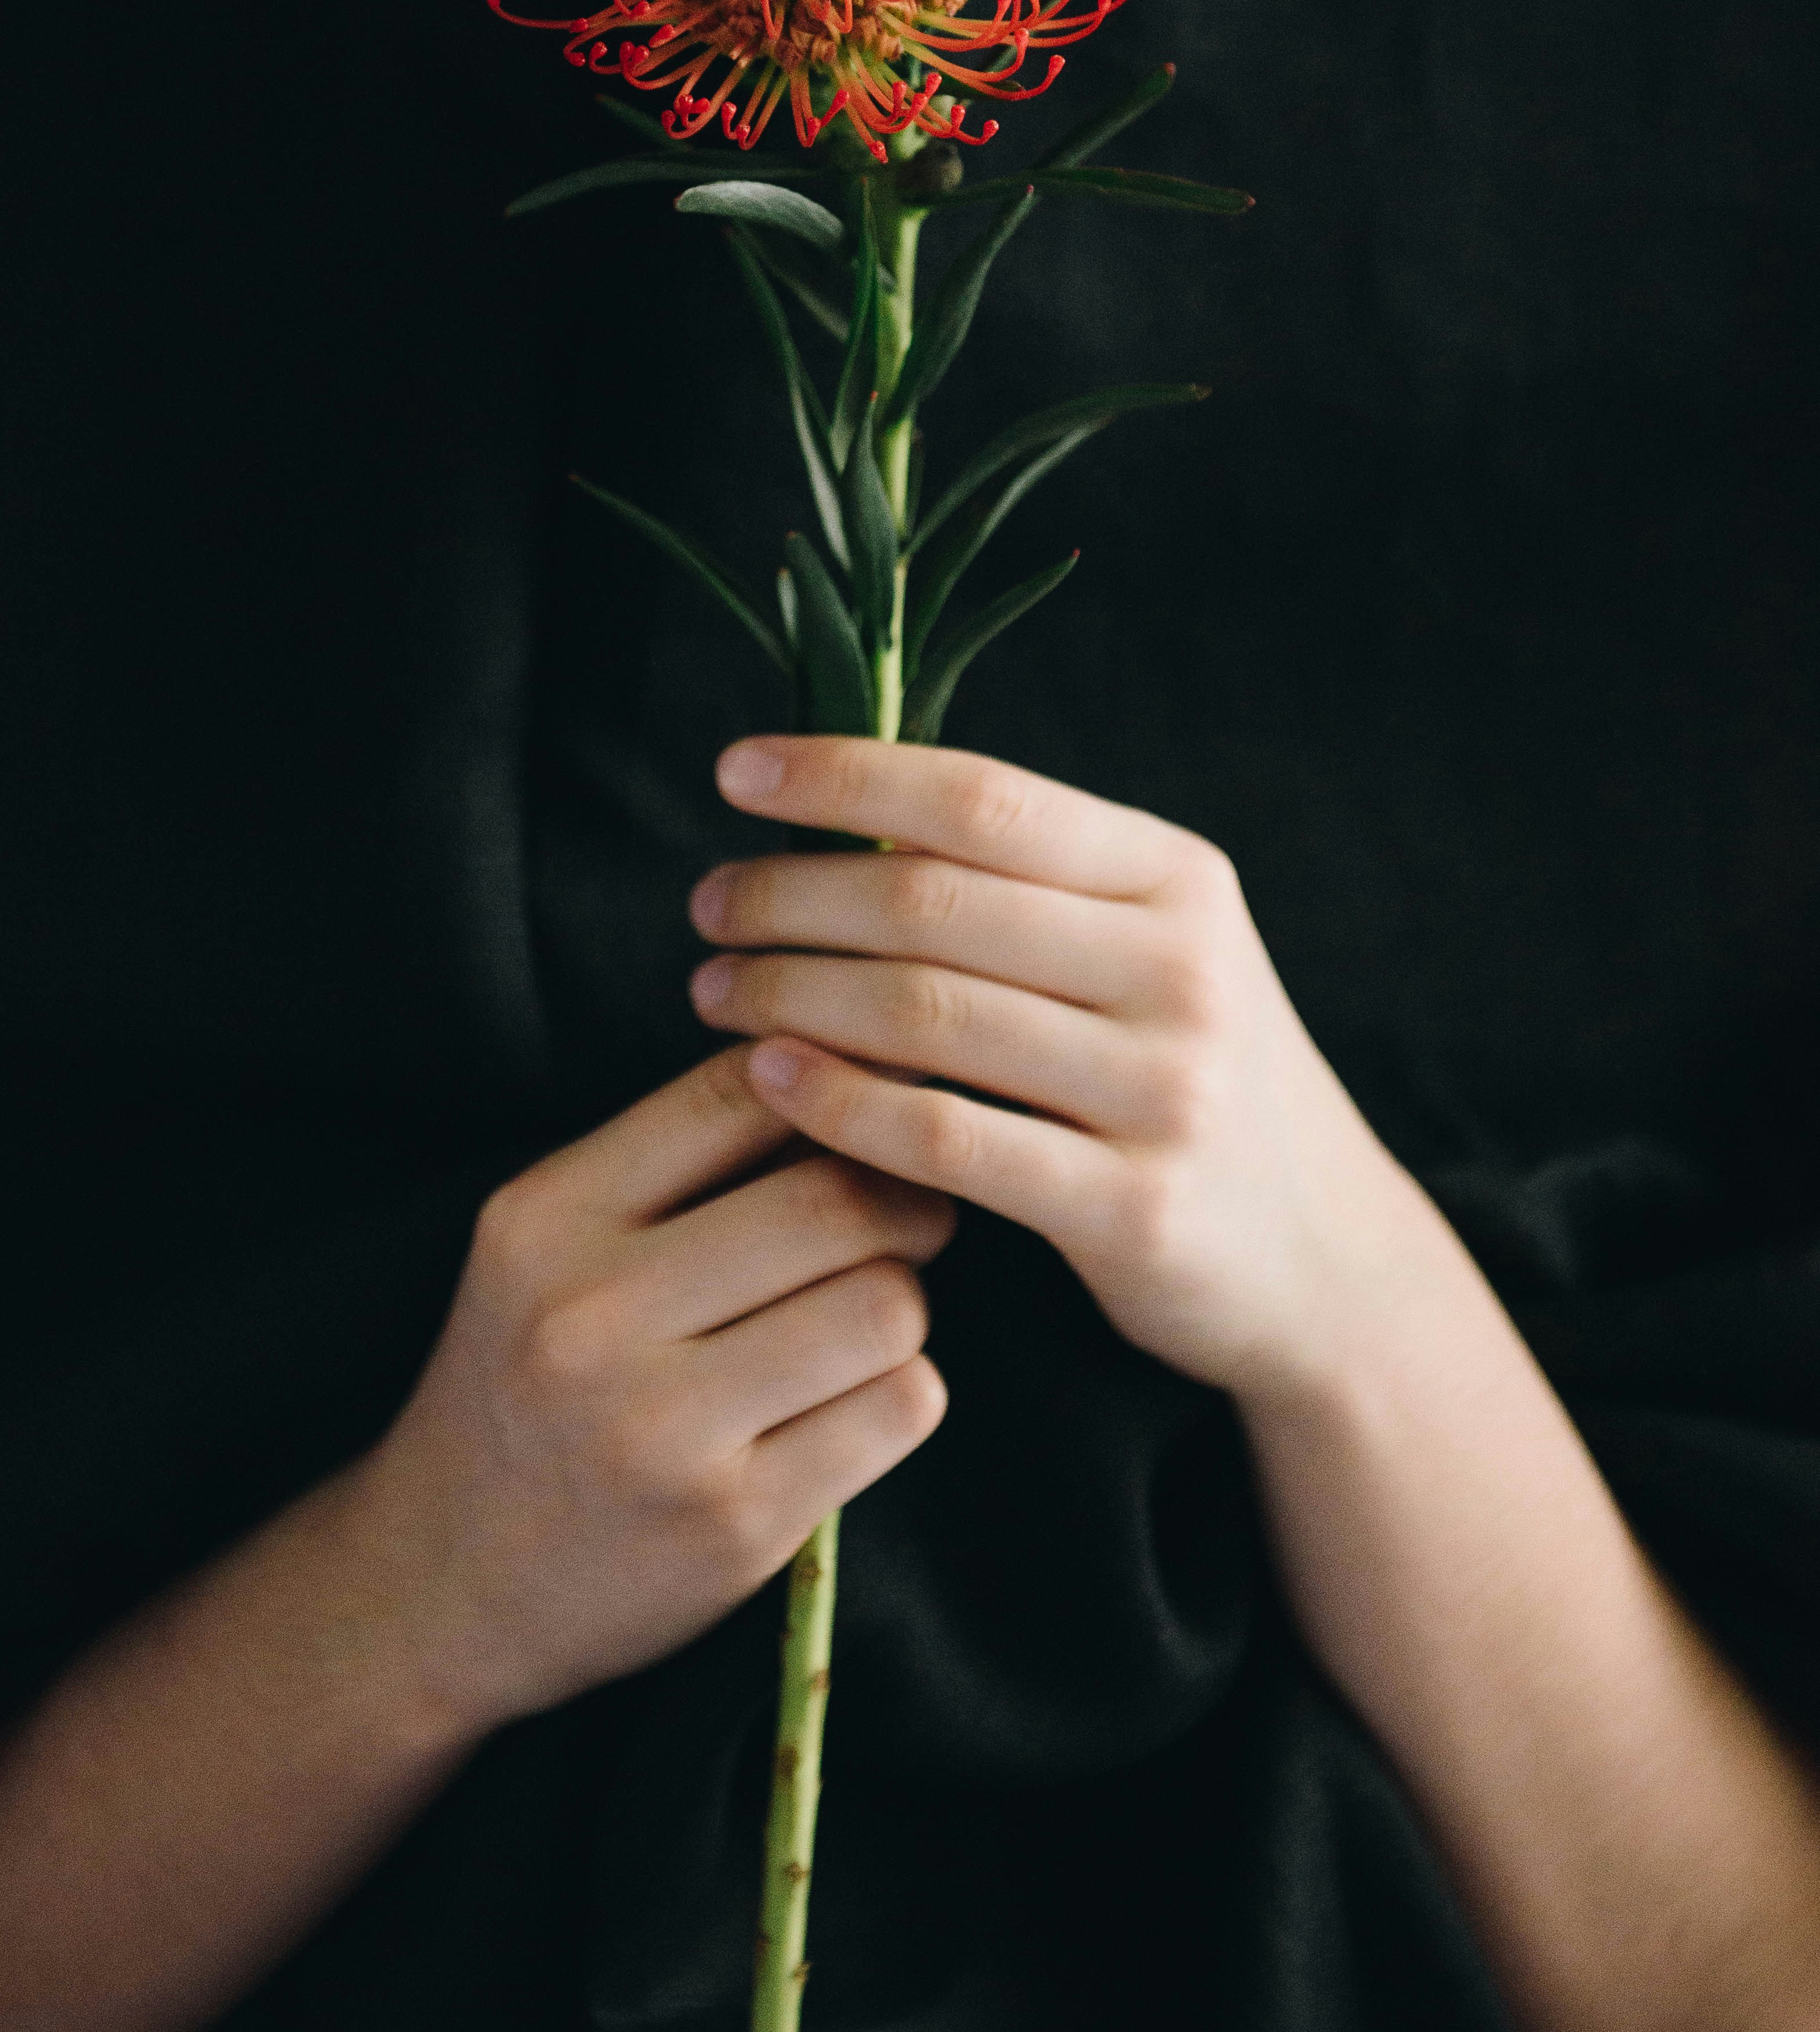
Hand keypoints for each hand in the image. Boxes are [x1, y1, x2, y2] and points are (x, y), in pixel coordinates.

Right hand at [351, 1048, 952, 1737]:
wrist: (441, 1582)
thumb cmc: (525, 1383)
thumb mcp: (549, 1244)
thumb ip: (676, 1160)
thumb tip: (851, 1073)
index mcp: (546, 1220)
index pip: (739, 1093)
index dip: (833, 1087)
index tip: (860, 1117)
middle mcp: (594, 1317)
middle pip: (838, 1200)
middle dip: (902, 1200)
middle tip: (909, 1217)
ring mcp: (664, 1431)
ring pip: (888, 1306)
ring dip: (903, 1303)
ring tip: (863, 1317)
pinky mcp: (735, 1526)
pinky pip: (898, 1409)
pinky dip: (900, 1392)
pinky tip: (850, 1402)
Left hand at [686, 737, 1446, 1405]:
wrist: (1325, 1260)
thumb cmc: (1187, 1074)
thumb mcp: (1152, 949)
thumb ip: (1030, 881)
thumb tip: (843, 805)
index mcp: (1177, 879)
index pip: (982, 796)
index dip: (845, 774)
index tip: (736, 771)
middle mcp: (1182, 969)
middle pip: (932, 903)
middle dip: (791, 894)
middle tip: (707, 906)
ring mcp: (1165, 1092)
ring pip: (925, 1015)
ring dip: (789, 992)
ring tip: (712, 989)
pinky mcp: (1135, 1210)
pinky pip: (947, 1139)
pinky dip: (837, 1102)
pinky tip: (766, 1078)